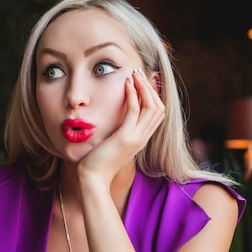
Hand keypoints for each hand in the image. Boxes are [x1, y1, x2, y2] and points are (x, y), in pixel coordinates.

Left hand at [78, 68, 164, 184]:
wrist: (92, 179)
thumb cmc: (97, 162)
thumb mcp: (111, 143)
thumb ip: (117, 131)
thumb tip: (114, 118)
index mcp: (141, 139)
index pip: (157, 113)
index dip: (153, 95)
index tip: (143, 81)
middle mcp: (142, 138)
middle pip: (159, 107)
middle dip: (151, 87)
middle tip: (140, 72)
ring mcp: (136, 138)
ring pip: (152, 107)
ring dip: (144, 87)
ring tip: (135, 73)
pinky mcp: (126, 137)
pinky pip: (134, 111)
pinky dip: (133, 94)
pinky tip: (127, 83)